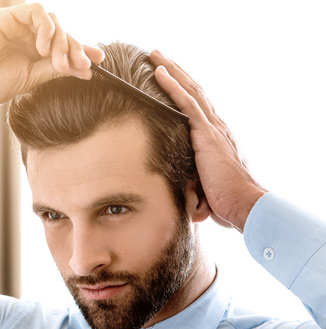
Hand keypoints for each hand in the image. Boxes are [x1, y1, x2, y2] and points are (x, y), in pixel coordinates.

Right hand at [0, 4, 104, 126]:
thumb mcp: (28, 82)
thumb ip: (53, 72)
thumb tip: (85, 70)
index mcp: (32, 56)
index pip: (63, 49)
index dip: (82, 52)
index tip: (98, 63)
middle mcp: (26, 39)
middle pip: (62, 34)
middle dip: (76, 48)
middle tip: (83, 65)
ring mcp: (16, 27)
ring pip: (52, 21)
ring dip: (63, 41)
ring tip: (60, 63)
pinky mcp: (5, 18)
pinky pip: (35, 12)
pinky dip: (46, 27)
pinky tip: (45, 48)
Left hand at [150, 50, 266, 231]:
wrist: (242, 204)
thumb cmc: (224, 201)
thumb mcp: (203, 185)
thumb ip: (190, 178)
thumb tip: (178, 190)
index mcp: (215, 137)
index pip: (197, 107)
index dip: (184, 90)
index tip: (169, 78)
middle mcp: (216, 127)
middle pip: (194, 92)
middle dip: (176, 72)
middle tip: (157, 57)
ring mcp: (213, 128)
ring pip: (190, 91)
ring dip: (171, 70)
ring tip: (155, 55)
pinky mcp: (207, 134)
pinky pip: (187, 104)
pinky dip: (173, 87)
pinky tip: (160, 73)